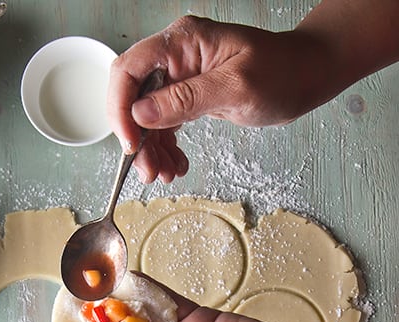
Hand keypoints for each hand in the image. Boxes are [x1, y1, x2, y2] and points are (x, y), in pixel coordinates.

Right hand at [107, 15, 328, 182]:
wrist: (306, 77)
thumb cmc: (282, 73)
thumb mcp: (235, 88)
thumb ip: (185, 100)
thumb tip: (140, 114)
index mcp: (183, 42)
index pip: (129, 70)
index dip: (120, 108)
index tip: (131, 144)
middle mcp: (176, 57)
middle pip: (132, 98)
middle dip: (136, 138)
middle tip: (148, 171)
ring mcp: (180, 77)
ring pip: (145, 118)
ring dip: (150, 150)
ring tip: (164, 175)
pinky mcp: (187, 97)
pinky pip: (164, 126)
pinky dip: (165, 149)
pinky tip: (176, 165)